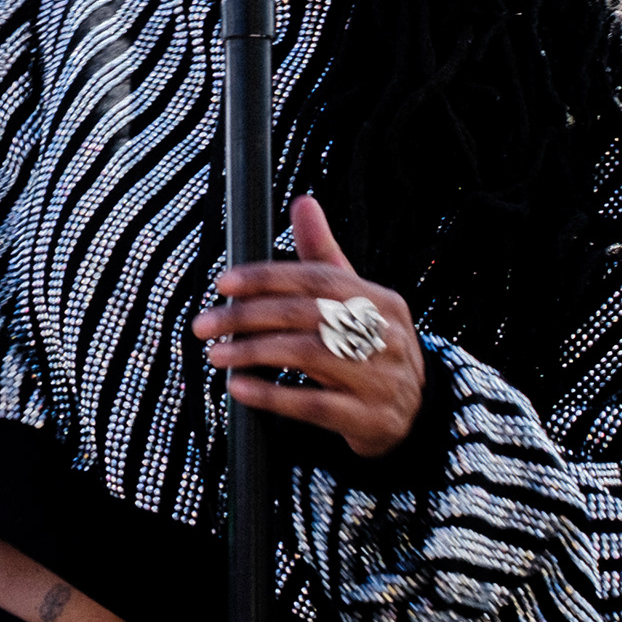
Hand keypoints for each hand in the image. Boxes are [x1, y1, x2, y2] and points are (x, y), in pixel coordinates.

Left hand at [191, 194, 424, 456]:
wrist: (417, 415)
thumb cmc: (372, 349)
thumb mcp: (356, 303)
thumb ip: (324, 257)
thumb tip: (303, 201)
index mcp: (380, 301)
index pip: (319, 278)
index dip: (268, 277)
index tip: (223, 282)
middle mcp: (385, 336)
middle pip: (308, 315)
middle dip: (248, 317)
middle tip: (203, 324)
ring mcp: (380, 379)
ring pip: (310, 356)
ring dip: (255, 353)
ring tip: (217, 354)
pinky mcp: (368, 419)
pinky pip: (313, 405)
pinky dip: (272, 396)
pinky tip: (240, 388)